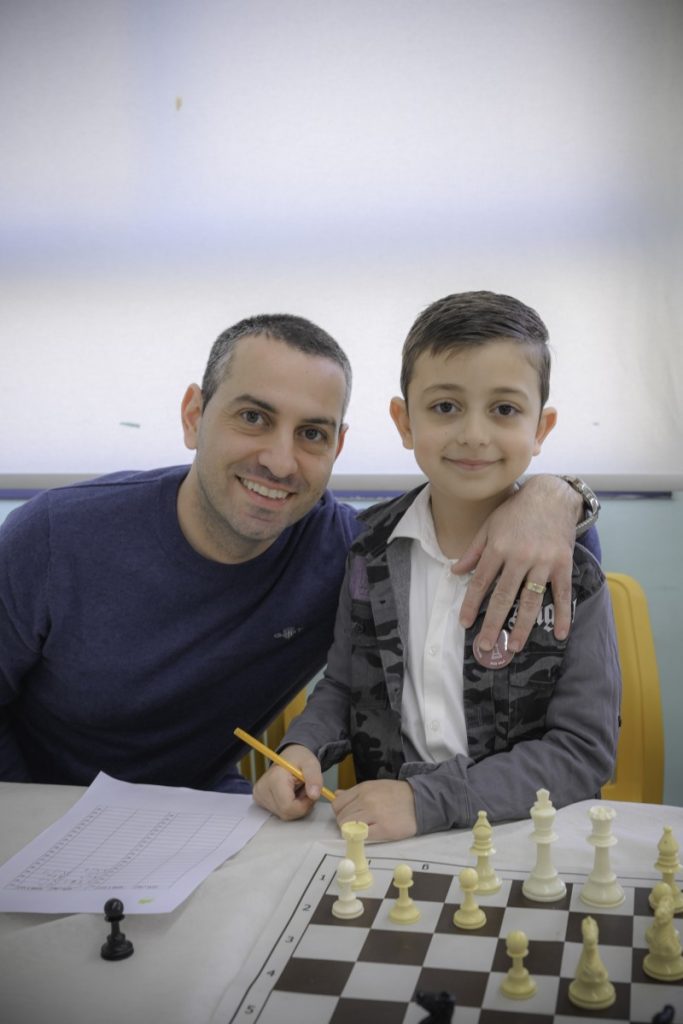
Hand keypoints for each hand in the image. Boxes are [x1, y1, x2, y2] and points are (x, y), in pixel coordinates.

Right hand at [252, 745, 323, 820]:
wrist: (289, 756)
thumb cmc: (299, 759)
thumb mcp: (311, 764)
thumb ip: (315, 779)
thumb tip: (314, 795)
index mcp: (274, 779)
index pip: (288, 807)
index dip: (304, 805)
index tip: (310, 793)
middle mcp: (262, 789)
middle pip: (286, 813)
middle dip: (301, 806)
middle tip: (305, 791)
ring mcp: (259, 796)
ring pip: (283, 815)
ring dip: (296, 806)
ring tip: (298, 791)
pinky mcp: (259, 800)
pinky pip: (279, 812)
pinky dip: (289, 806)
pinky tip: (290, 795)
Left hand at [333, 780, 416, 840]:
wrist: (419, 800)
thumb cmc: (395, 795)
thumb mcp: (374, 787)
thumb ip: (354, 793)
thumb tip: (336, 795)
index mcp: (362, 789)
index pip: (337, 804)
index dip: (340, 813)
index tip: (347, 817)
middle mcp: (366, 800)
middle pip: (341, 818)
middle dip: (345, 824)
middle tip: (356, 826)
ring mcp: (374, 814)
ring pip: (348, 827)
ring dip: (352, 832)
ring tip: (363, 831)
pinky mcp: (383, 828)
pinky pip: (362, 836)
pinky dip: (362, 837)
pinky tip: (370, 834)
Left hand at [453, 475, 582, 651]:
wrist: (552, 495)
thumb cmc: (516, 511)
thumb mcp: (490, 525)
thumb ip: (474, 551)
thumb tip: (454, 572)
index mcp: (498, 547)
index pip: (481, 582)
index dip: (471, 604)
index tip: (465, 623)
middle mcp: (520, 556)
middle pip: (504, 596)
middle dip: (493, 624)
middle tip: (485, 646)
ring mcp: (543, 561)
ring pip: (531, 600)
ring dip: (522, 627)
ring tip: (514, 647)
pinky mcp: (563, 563)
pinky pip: (562, 593)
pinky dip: (562, 615)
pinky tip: (560, 634)